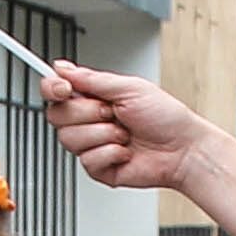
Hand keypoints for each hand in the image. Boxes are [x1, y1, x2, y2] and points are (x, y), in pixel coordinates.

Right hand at [42, 65, 215, 194]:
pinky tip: (125, 151)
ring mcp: (92, 145)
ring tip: (124, 134)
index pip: (56, 91)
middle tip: (113, 113)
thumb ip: (91, 79)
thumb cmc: (166, 117)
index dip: (53, 88)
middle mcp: (89, 120)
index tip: (63, 88)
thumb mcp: (130, 87)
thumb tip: (63, 68)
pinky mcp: (98, 167)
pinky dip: (111, 153)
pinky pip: (88, 160)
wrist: (182, 150)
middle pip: (57, 116)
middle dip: (88, 113)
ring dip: (103, 134)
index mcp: (94, 97)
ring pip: (70, 139)